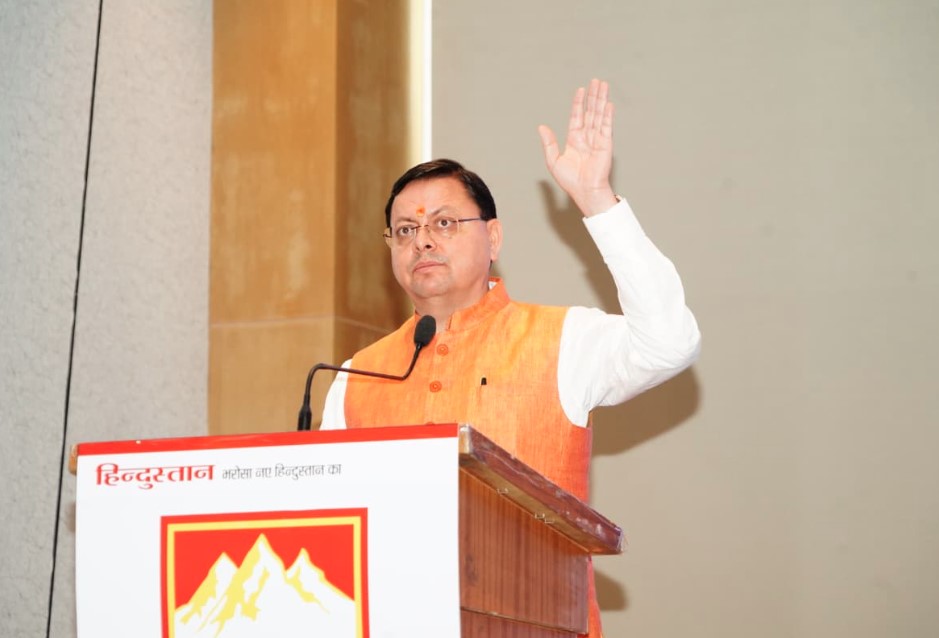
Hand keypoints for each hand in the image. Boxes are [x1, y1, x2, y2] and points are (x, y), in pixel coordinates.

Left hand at [538, 79, 618, 216]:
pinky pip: (606, 127)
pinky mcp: (605, 144)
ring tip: (603, 85)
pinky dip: (607, 115)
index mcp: (574, 140)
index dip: (578, 103)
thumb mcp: (553, 161)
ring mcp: (597, 139)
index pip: (577, 116)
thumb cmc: (570, 181)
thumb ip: (549, 143)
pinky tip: (608, 104)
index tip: (580, 90)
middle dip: (593, 96)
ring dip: (601, 100)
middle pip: (590, 112)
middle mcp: (586, 137)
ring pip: (599, 115)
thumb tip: (541, 127)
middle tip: (596, 81)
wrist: (584, 191)